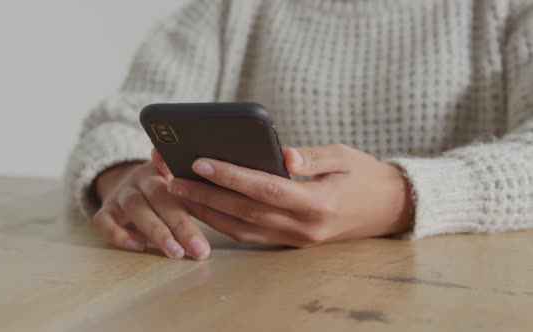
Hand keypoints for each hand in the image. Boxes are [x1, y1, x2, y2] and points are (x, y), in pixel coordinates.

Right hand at [92, 149, 210, 259]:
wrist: (123, 184)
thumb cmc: (163, 191)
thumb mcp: (179, 184)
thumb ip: (197, 190)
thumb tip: (225, 197)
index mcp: (163, 169)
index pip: (177, 176)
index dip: (188, 185)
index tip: (204, 194)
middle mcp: (141, 179)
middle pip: (160, 197)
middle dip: (181, 225)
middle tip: (200, 249)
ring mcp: (121, 194)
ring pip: (136, 208)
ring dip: (157, 232)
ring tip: (177, 253)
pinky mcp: (105, 211)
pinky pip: (105, 222)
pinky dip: (121, 235)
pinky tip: (140, 247)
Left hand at [163, 144, 412, 246]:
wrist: (389, 209)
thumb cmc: (367, 176)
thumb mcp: (345, 156)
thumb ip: (312, 156)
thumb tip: (282, 154)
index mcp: (318, 203)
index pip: (265, 188)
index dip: (231, 176)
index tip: (201, 162)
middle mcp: (304, 227)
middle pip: (246, 212)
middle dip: (207, 197)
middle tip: (174, 181)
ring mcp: (297, 238)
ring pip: (244, 229)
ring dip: (209, 214)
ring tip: (181, 196)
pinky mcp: (293, 241)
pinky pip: (253, 235)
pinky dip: (226, 224)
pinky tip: (207, 210)